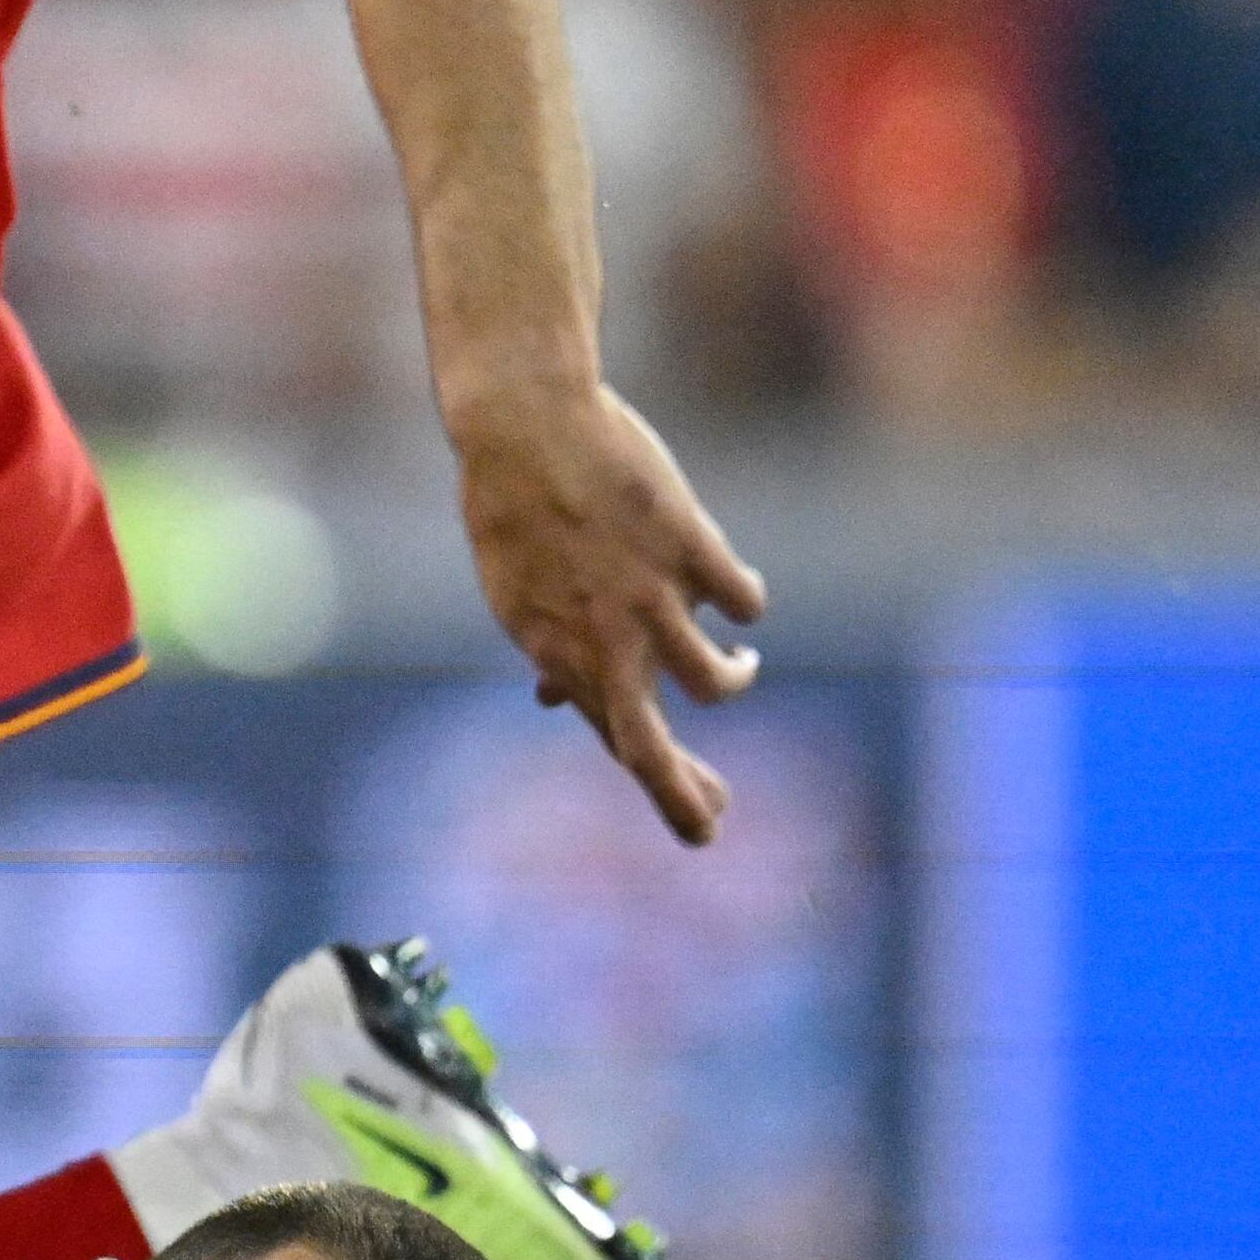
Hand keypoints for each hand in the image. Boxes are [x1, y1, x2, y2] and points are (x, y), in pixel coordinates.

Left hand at [445, 378, 763, 844]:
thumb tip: (551, 700)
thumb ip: (550, 651)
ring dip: (732, 679)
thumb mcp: (517, 596)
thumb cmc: (515, 513)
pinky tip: (739, 603)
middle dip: (684, 797)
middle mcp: (606, 643)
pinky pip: (741, 598)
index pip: (616, 745)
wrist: (527, 430)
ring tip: (741, 666)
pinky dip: (744, 604)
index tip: (701, 818)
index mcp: (559, 658)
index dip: (662, 789)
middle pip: (650, 748)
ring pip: (716, 679)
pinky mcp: (691, 549)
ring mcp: (652, 599)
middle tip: (713, 828)